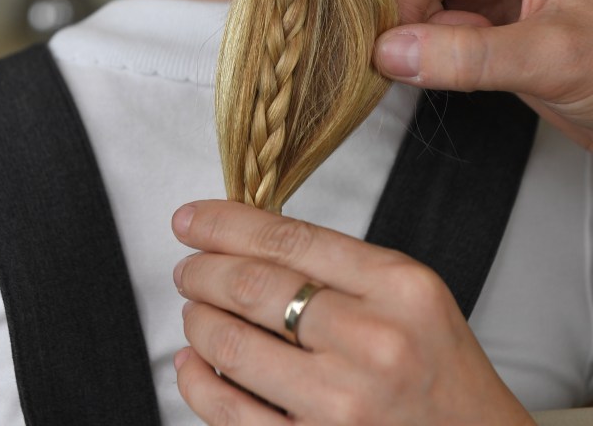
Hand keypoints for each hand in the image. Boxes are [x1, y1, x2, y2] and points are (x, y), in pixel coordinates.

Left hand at [172, 200, 532, 425]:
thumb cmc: (440, 367)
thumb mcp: (411, 291)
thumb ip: (340, 265)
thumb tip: (250, 242)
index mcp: (398, 287)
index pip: (289, 239)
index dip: (226, 224)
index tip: (191, 220)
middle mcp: (372, 342)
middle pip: (254, 287)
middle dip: (202, 270)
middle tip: (187, 268)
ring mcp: (343, 405)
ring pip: (233, 346)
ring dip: (197, 321)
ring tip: (194, 311)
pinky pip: (232, 414)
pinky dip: (198, 383)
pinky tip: (193, 364)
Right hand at [374, 0, 592, 150]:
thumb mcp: (552, 58)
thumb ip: (468, 55)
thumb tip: (390, 51)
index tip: (406, 45)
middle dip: (411, 20)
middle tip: (439, 62)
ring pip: (411, 2)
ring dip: (423, 42)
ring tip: (472, 67)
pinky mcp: (478, 17)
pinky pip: (427, 29)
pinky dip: (432, 56)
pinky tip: (469, 72)